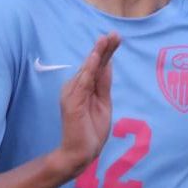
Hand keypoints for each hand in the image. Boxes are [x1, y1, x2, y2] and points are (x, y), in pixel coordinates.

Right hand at [56, 33, 120, 176]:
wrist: (81, 153)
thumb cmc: (91, 131)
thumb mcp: (103, 103)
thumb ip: (103, 84)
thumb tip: (107, 63)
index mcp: (82, 87)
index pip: (96, 66)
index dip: (106, 52)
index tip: (116, 38)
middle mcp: (75, 87)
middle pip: (93, 64)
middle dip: (104, 48)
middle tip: (115, 34)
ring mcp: (72, 93)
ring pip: (87, 69)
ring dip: (97, 53)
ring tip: (106, 39)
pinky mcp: (72, 102)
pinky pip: (83, 82)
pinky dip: (89, 68)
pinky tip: (95, 57)